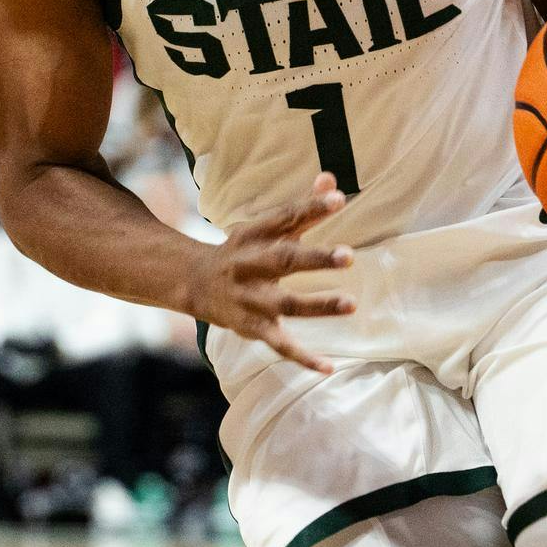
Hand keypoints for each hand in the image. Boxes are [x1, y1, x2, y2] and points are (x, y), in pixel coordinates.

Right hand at [183, 172, 356, 373]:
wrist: (195, 283)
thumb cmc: (244, 250)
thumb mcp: (265, 226)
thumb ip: (303, 208)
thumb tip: (332, 179)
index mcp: (254, 234)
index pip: (286, 218)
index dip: (311, 207)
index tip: (340, 198)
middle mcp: (250, 265)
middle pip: (284, 261)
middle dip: (316, 259)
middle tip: (348, 256)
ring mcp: (251, 299)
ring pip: (286, 304)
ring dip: (318, 305)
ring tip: (351, 304)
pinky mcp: (253, 327)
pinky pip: (280, 345)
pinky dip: (303, 358)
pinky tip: (329, 366)